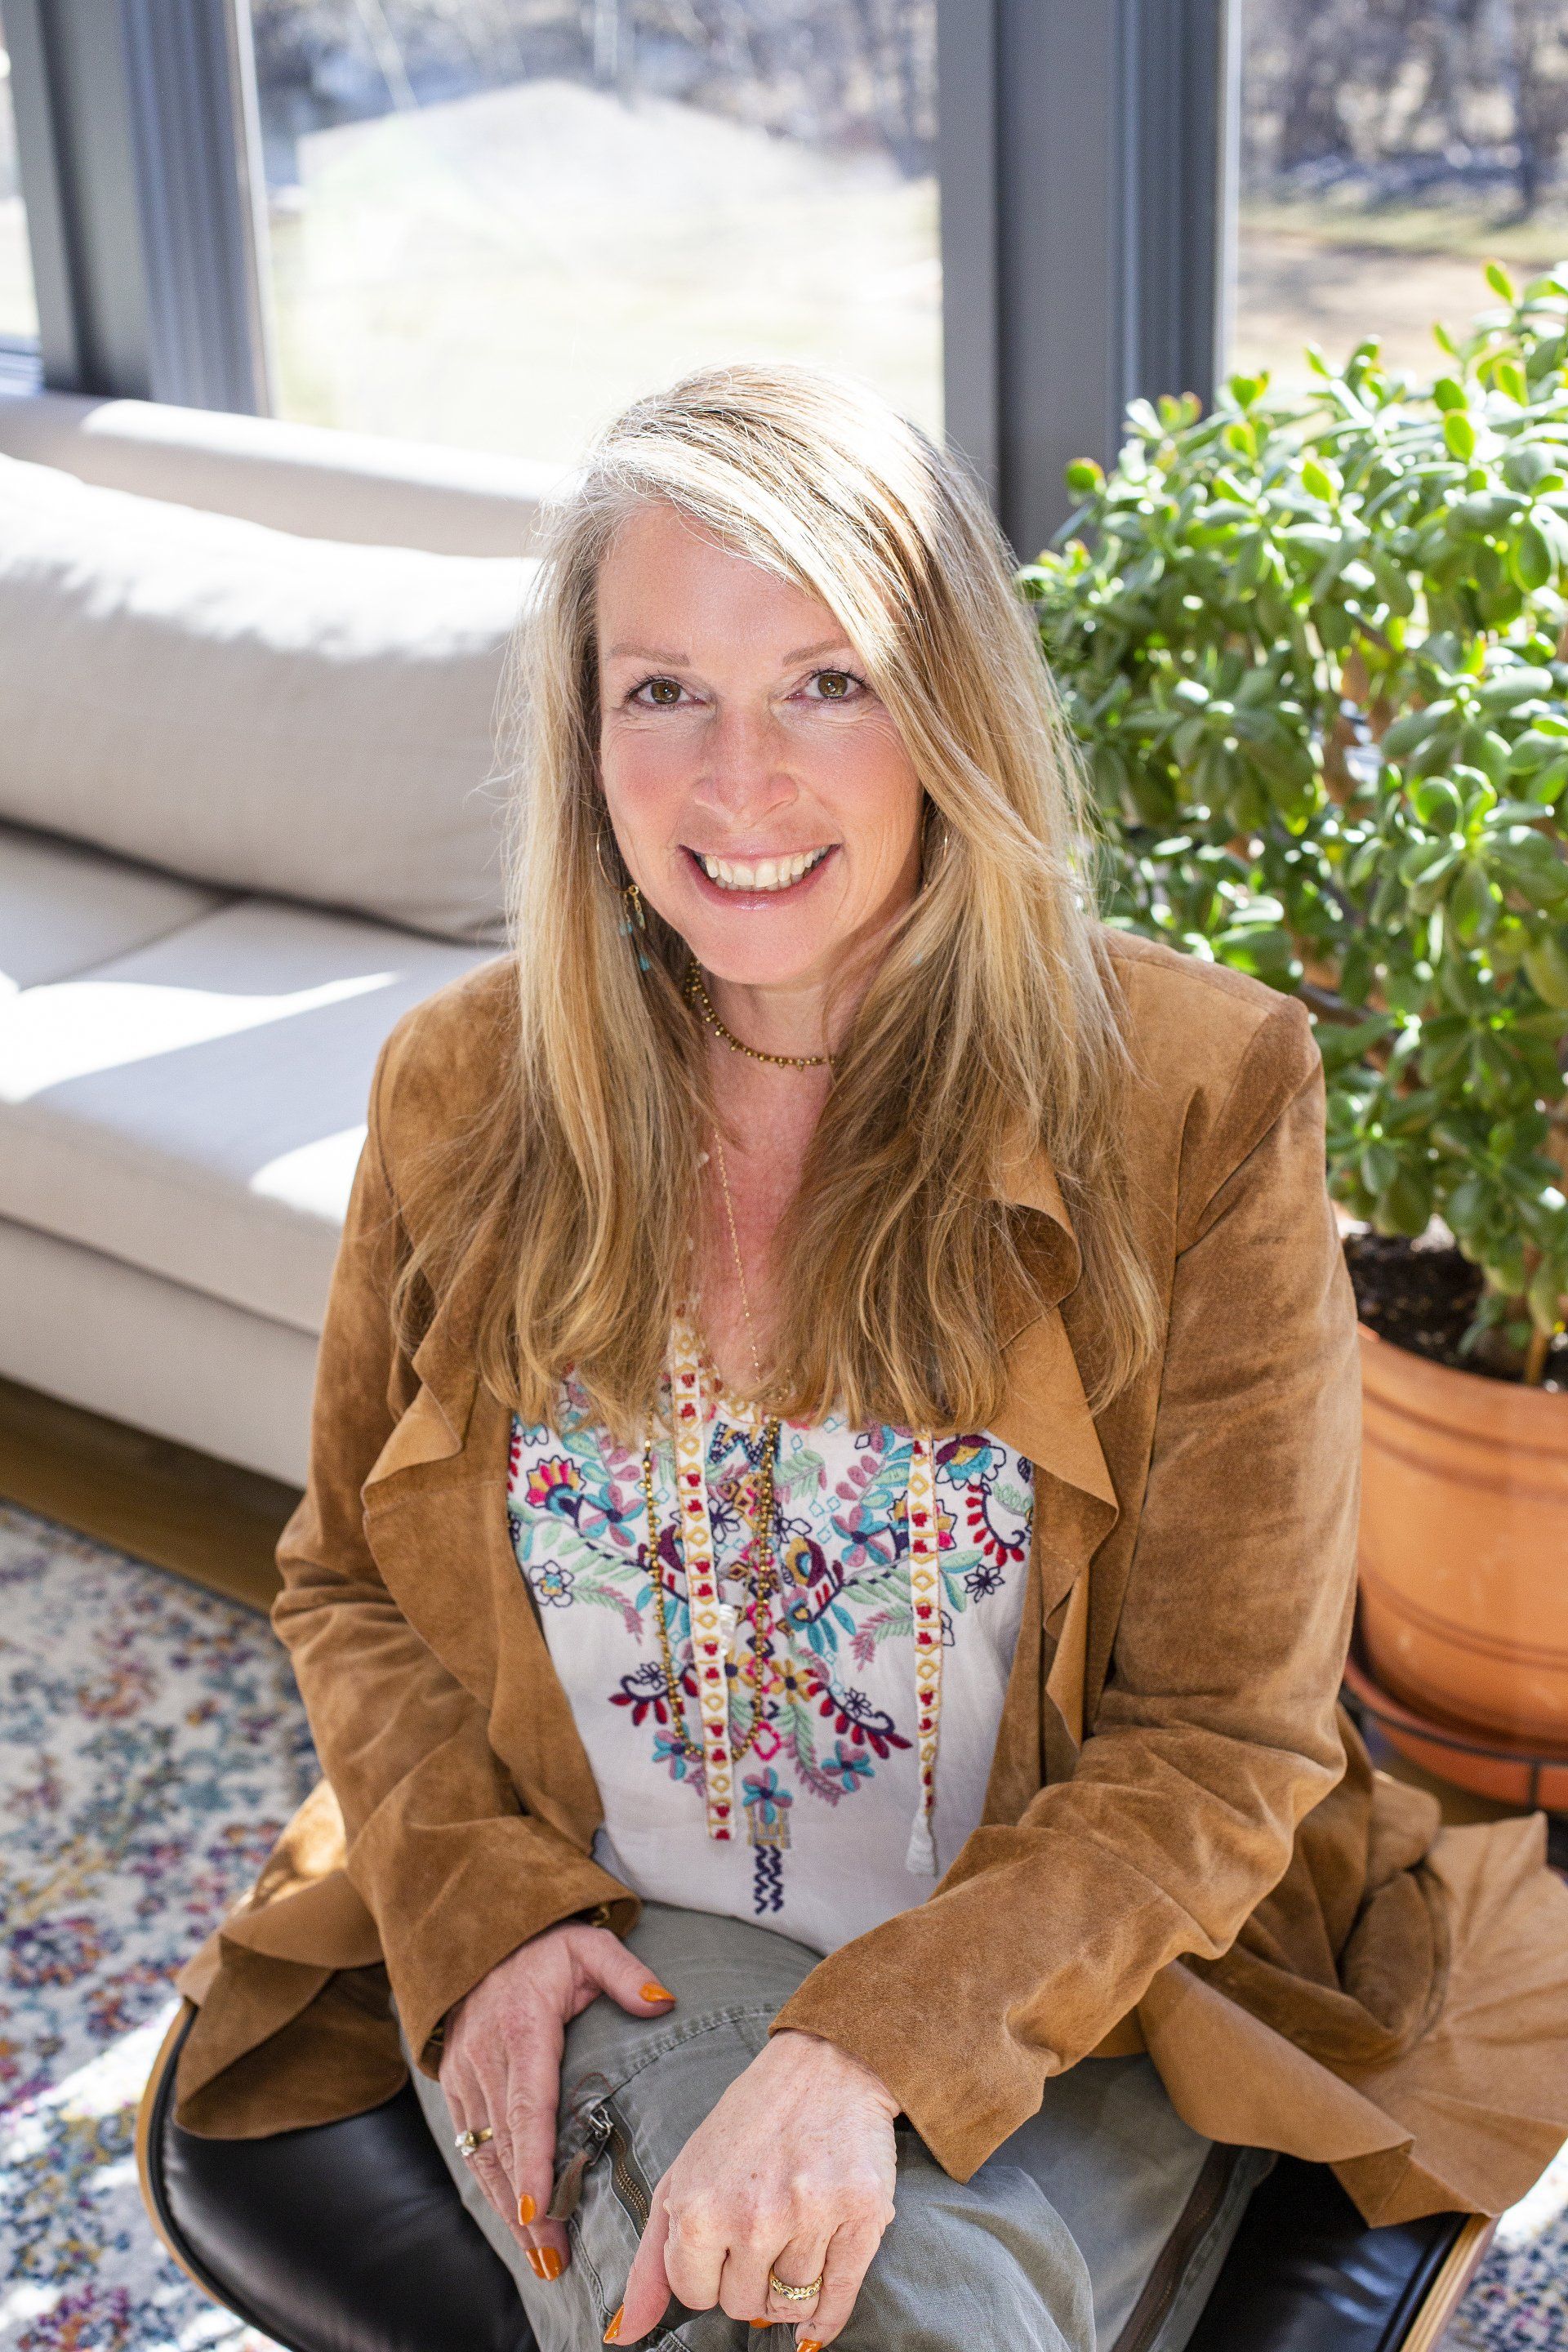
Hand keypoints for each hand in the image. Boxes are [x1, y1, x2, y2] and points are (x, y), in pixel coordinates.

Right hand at [439, 1919, 675, 2278]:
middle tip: (552, 2258)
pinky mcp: (455, 2085)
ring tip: (538, 2255)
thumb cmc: (544, 1945)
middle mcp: (487, 2058)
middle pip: (505, 2145)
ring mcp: (465, 2074)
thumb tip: (664, 2002)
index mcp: (523, 2028)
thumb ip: (625, 1973)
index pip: (527, 2104)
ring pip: (483, 2154)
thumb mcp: (588, 1944)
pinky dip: (490, 2185)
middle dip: (524, 2207)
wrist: (478, 1936)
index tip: (537, 2207)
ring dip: (507, 2208)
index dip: (531, 2160)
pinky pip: (471, 2144)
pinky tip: (513, 2220)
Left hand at [612, 2029, 897, 2347]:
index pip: (695, 2295)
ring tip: (793, 2236)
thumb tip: (623, 2335)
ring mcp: (810, 2217)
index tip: (724, 2239)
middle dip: (749, 2278)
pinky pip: (837, 2300)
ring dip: (789, 2285)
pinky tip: (818, 2308)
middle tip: (763, 2230)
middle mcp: (753, 2217)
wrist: (824, 2065)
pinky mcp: (862, 2215)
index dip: (709, 2271)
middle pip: (744, 2305)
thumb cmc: (748, 2123)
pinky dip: (827, 2315)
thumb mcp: (683, 2176)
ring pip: (791, 2304)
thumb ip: (650, 2261)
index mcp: (699, 2208)